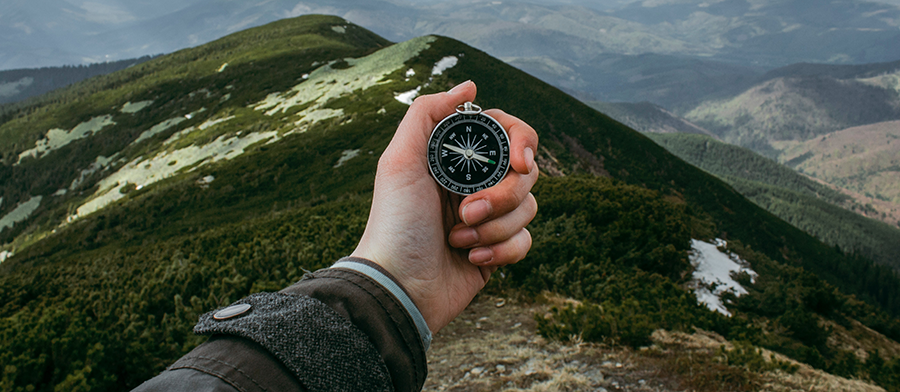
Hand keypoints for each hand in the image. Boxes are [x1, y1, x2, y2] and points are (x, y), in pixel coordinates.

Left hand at [350, 81, 538, 332]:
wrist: (398, 286)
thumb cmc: (395, 223)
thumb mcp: (400, 160)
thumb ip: (428, 113)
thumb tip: (470, 86)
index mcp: (455, 159)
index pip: (508, 135)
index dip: (521, 144)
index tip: (519, 162)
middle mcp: (474, 184)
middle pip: (526, 173)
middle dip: (501, 196)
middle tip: (466, 212)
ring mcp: (488, 218)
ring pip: (528, 208)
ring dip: (494, 228)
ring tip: (458, 240)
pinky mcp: (497, 251)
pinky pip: (526, 241)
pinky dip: (501, 251)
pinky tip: (471, 260)